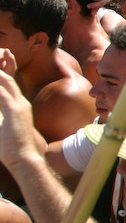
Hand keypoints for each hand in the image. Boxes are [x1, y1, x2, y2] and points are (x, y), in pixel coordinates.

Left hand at [0, 54, 41, 169]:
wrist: (26, 158)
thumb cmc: (16, 149)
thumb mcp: (7, 130)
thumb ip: (4, 120)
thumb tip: (2, 120)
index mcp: (17, 106)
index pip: (9, 83)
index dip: (3, 71)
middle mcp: (19, 102)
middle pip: (8, 77)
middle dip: (2, 64)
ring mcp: (18, 105)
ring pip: (6, 80)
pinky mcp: (14, 110)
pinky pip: (3, 92)